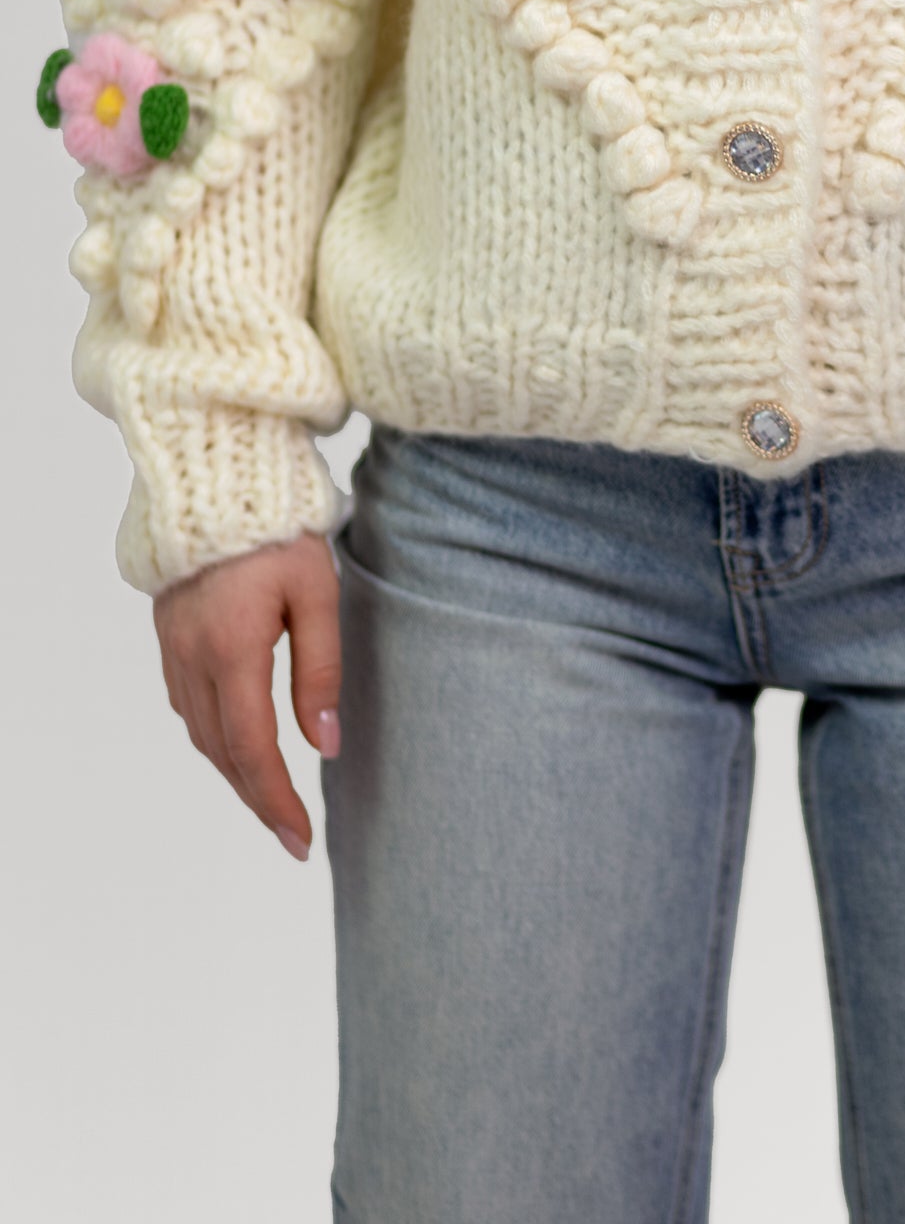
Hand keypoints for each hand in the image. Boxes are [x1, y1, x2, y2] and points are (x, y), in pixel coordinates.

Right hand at [153, 532, 341, 862]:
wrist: (216, 474)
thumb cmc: (278, 526)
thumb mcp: (317, 592)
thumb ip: (321, 669)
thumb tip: (325, 744)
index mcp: (231, 650)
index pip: (252, 750)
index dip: (276, 801)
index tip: (302, 839)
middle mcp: (192, 657)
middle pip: (221, 752)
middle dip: (257, 798)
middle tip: (292, 836)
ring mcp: (173, 646)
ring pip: (200, 733)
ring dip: (234, 771)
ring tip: (272, 798)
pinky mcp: (168, 633)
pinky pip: (187, 704)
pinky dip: (214, 736)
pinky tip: (238, 742)